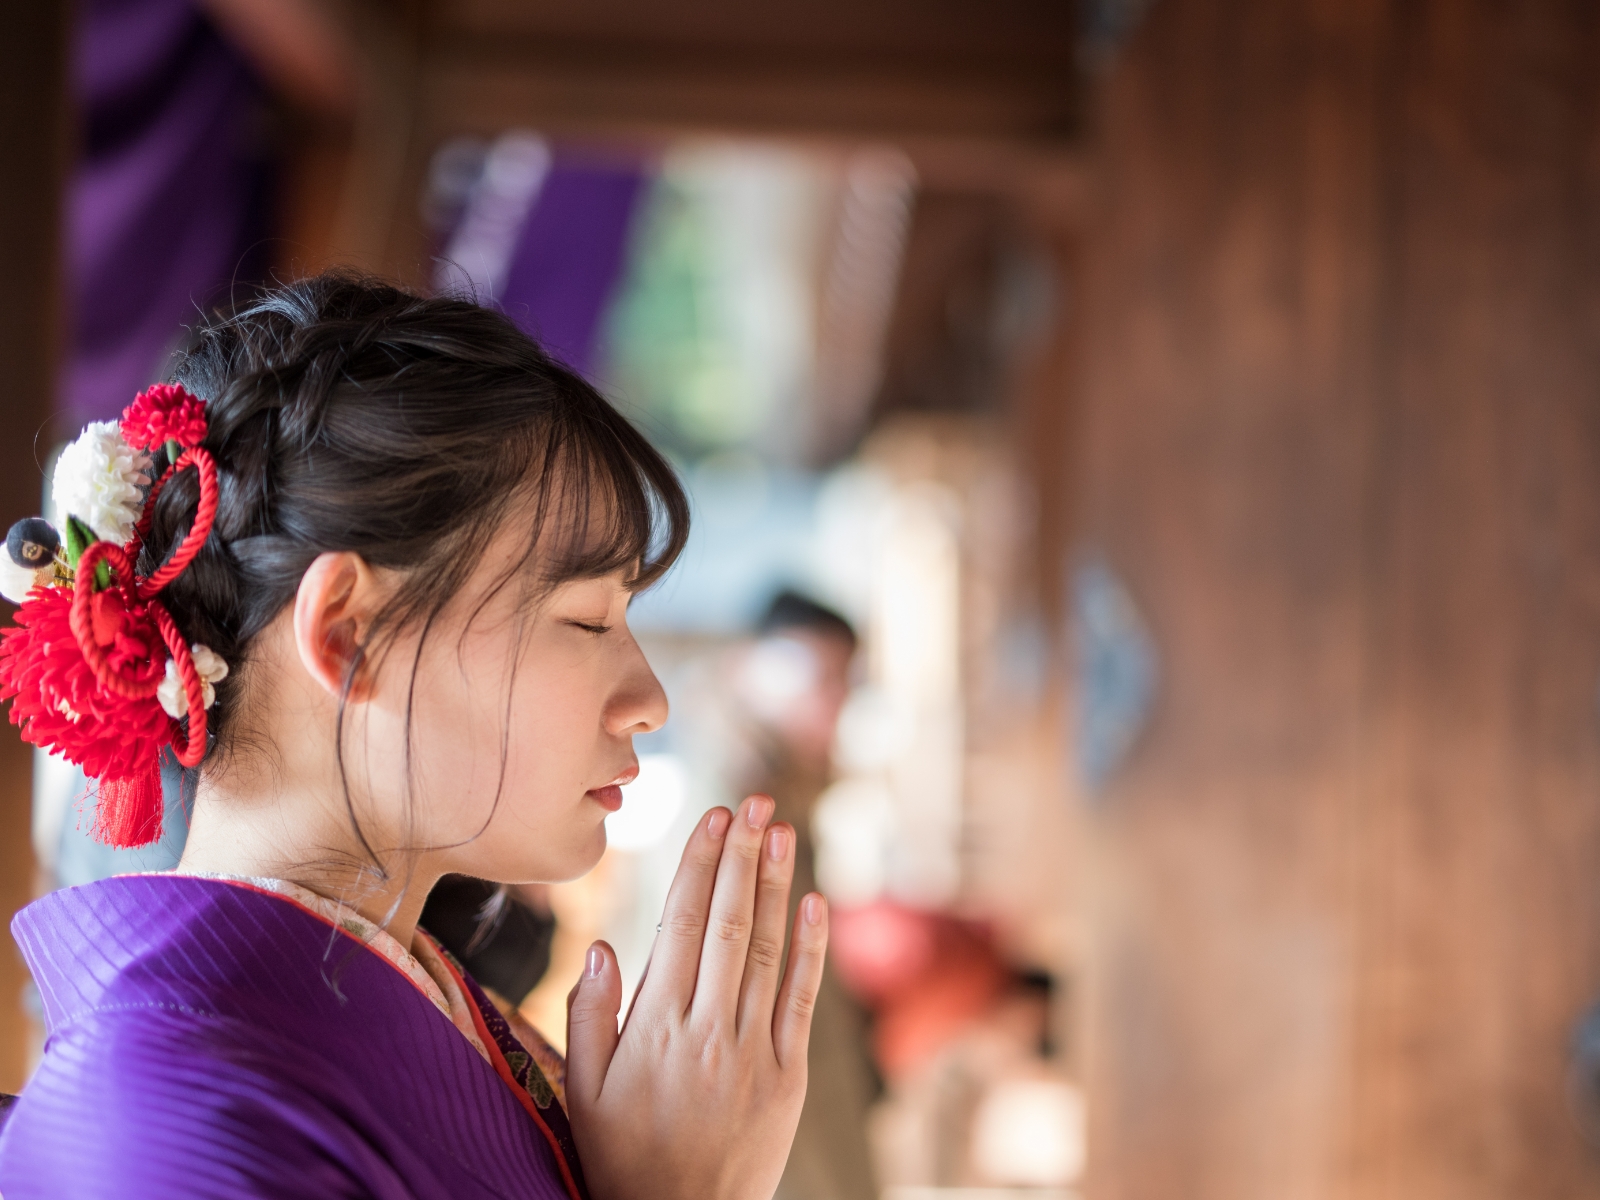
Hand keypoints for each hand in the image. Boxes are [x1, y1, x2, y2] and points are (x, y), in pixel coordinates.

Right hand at [565, 795, 827, 1199]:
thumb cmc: (623, 1156)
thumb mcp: (583, 1092)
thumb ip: (589, 1015)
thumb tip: (602, 944)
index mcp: (654, 1026)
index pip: (681, 923)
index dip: (699, 864)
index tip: (713, 817)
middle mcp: (707, 1029)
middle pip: (729, 923)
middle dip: (742, 856)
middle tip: (755, 802)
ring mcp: (753, 1051)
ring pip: (767, 951)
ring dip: (776, 886)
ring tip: (783, 831)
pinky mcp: (789, 1077)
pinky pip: (801, 1000)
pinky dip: (810, 949)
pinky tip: (815, 902)